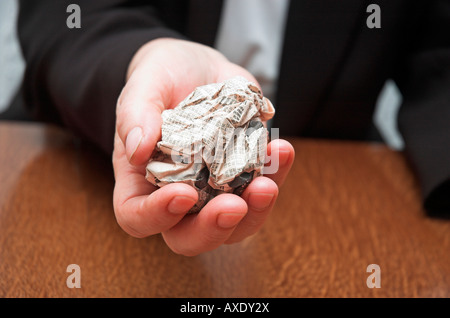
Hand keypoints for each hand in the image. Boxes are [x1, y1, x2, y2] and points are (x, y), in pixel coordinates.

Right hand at [112, 38, 294, 255]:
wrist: (197, 69)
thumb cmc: (161, 79)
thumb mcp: (144, 84)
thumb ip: (135, 113)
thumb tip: (137, 149)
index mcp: (141, 181)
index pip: (137, 217)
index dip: (157, 216)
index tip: (183, 194)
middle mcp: (178, 194)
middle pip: (189, 237)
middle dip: (213, 229)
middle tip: (235, 205)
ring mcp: (214, 190)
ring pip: (234, 224)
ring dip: (256, 210)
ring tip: (268, 182)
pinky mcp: (244, 175)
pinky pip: (262, 188)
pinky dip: (276, 174)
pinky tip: (282, 150)